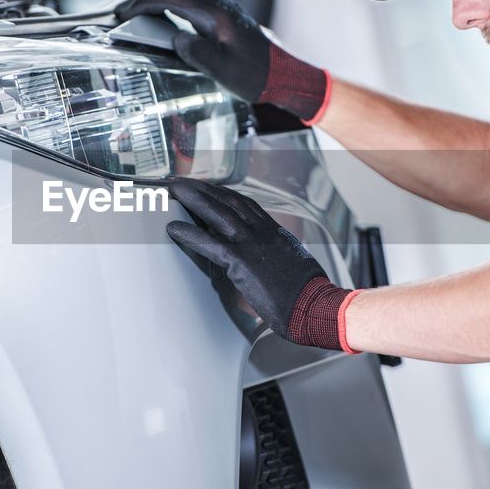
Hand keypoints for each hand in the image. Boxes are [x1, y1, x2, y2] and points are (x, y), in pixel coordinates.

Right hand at [115, 0, 330, 122]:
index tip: (125, 12)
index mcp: (218, 15)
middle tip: (124, 10)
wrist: (284, 76)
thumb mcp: (224, 72)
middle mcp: (220, 5)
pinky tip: (161, 17)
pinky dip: (170, 3)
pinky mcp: (223, 16)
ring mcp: (222, 8)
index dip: (144, 1)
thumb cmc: (258, 77)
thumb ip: (197, 53)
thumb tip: (176, 39)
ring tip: (137, 12)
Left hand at [166, 178, 358, 351]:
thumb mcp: (293, 262)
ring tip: (175, 192)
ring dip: (193, 199)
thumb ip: (276, 254)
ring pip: (217, 213)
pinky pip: (210, 244)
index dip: (224, 193)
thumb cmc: (307, 292)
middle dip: (203, 189)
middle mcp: (262, 232)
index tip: (210, 186)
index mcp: (274, 232)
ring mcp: (251, 245)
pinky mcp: (241, 262)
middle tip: (184, 182)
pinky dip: (190, 234)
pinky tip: (174, 228)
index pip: (245, 204)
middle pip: (228, 201)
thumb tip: (267, 258)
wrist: (315, 306)